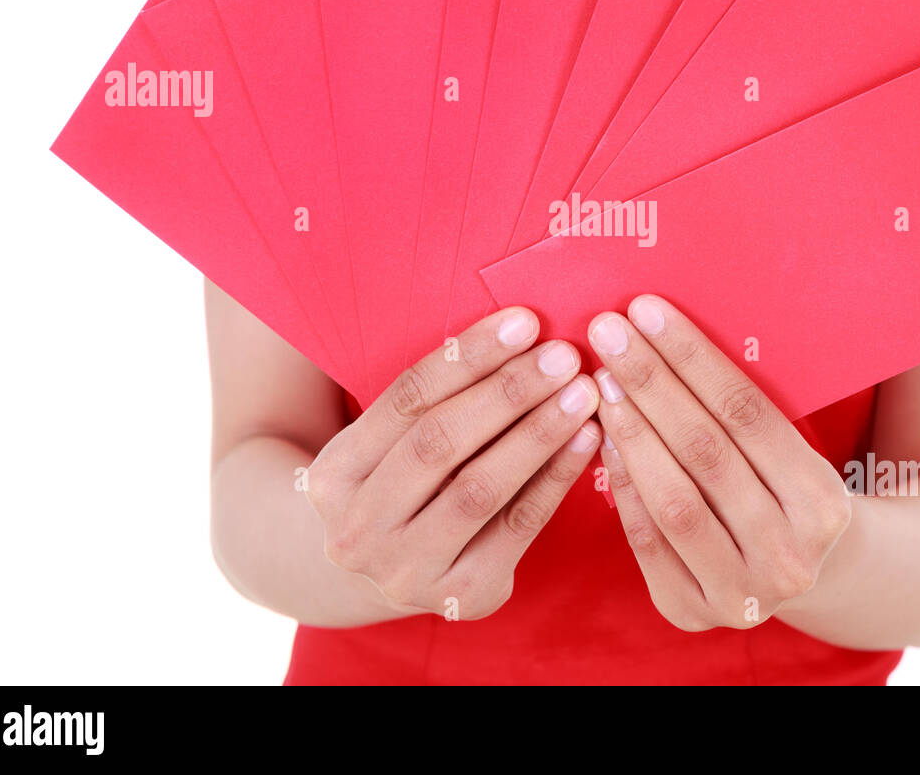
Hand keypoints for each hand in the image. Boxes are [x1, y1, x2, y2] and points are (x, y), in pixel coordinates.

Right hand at [304, 308, 600, 620]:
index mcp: (332, 475)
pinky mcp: (462, 597)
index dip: (468, 356)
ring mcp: (406, 571)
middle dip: (509, 392)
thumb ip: (437, 399)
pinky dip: (556, 477)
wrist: (391, 572)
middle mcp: (357, 530)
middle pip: (440, 443)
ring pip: (480, 488)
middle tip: (564, 355)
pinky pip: (518, 525)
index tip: (525, 322)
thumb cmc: (405, 482)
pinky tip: (587, 439)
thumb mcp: (391, 445)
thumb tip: (520, 333)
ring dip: (538, 433)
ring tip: (583, 393)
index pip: (405, 398)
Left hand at [587, 295, 851, 631]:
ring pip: (673, 496)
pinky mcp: (693, 611)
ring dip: (630, 430)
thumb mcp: (790, 453)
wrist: (804, 576)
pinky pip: (646, 538)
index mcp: (823, 503)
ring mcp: (741, 593)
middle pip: (705, 450)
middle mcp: (789, 555)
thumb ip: (740, 412)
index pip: (746, 412)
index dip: (691, 357)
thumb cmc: (783, 490)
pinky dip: (621, 483)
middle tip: (608, 332)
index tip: (645, 310)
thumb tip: (662, 333)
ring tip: (601, 380)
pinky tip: (603, 436)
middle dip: (650, 382)